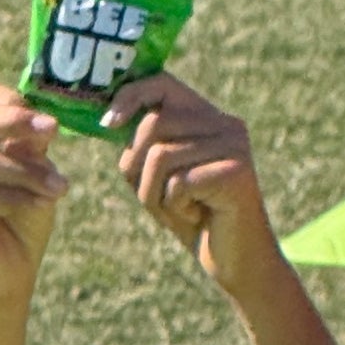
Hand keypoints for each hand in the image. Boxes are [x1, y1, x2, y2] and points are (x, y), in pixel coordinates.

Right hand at [0, 84, 67, 305]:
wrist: (9, 277)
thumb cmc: (21, 224)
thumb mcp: (34, 176)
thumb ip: (31, 149)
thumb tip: (39, 122)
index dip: (13, 103)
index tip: (50, 122)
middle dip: (19, 126)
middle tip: (54, 132)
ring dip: (27, 172)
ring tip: (60, 188)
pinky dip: (15, 197)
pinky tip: (41, 203)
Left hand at [110, 73, 279, 290]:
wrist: (236, 262)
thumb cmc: (194, 218)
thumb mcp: (160, 176)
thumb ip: (142, 146)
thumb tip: (109, 119)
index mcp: (208, 117)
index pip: (162, 83)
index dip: (129, 96)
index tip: (108, 124)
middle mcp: (225, 123)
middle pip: (154, 124)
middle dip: (137, 167)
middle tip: (156, 197)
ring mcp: (234, 145)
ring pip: (161, 156)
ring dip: (154, 193)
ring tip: (178, 210)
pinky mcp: (236, 172)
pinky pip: (178, 183)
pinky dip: (175, 208)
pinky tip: (198, 216)